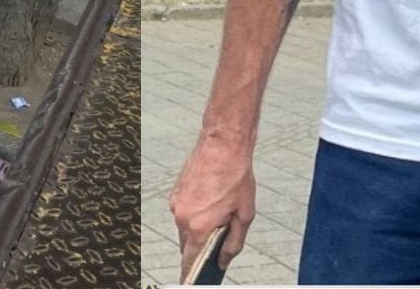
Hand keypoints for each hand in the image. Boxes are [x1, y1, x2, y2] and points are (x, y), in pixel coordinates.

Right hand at [170, 136, 254, 280]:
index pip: (190, 260)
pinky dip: (194, 212)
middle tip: (218, 236)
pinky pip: (183, 211)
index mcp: (198, 226)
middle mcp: (181, 217)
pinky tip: (210, 199)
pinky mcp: (175, 192)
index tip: (191, 282)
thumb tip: (223, 260)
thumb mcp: (244, 214)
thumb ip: (233, 242)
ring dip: (197, 226)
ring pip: (185, 226)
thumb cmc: (236, 177)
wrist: (222, 144)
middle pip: (186, 244)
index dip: (190, 274)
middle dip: (200, 245)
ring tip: (218, 211)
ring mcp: (176, 203)